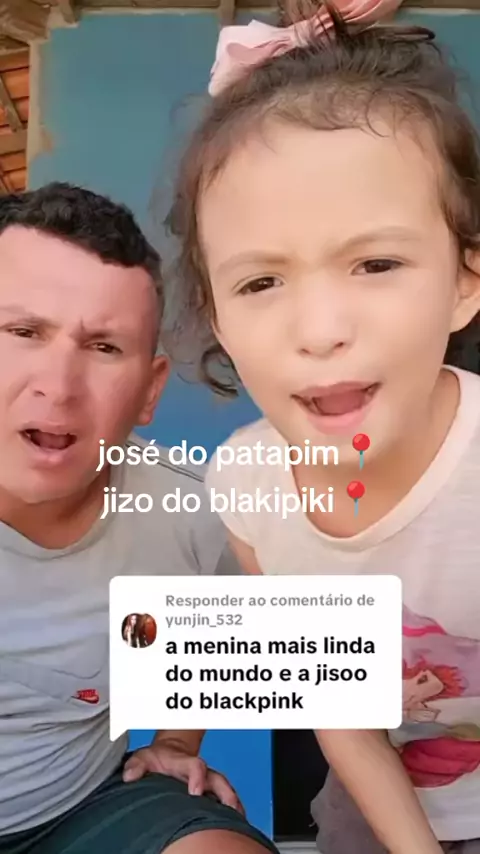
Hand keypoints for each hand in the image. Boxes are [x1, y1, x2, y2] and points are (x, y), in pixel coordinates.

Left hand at [123, 739, 243, 813]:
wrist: (169, 752)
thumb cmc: (156, 759)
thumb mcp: (143, 757)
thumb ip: (136, 765)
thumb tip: (130, 776)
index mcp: (185, 763)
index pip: (196, 766)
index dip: (198, 777)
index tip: (196, 792)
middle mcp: (201, 772)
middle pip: (219, 780)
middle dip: (226, 794)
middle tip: (230, 810)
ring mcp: (208, 782)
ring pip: (226, 791)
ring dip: (233, 804)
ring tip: (238, 822)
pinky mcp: (211, 792)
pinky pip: (226, 801)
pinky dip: (233, 811)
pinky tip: (235, 825)